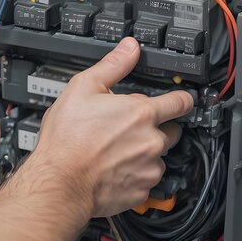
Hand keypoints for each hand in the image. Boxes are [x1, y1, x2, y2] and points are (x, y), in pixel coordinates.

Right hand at [31, 37, 192, 217]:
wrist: (59, 182)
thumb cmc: (68, 139)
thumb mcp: (83, 88)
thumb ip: (113, 65)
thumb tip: (129, 48)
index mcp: (141, 113)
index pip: (180, 102)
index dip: (182, 98)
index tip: (181, 99)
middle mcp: (152, 141)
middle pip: (172, 130)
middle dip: (157, 126)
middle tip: (132, 126)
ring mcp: (149, 168)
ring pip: (158, 156)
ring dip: (146, 151)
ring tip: (118, 149)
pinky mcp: (142, 191)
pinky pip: (147, 179)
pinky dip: (136, 173)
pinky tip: (115, 167)